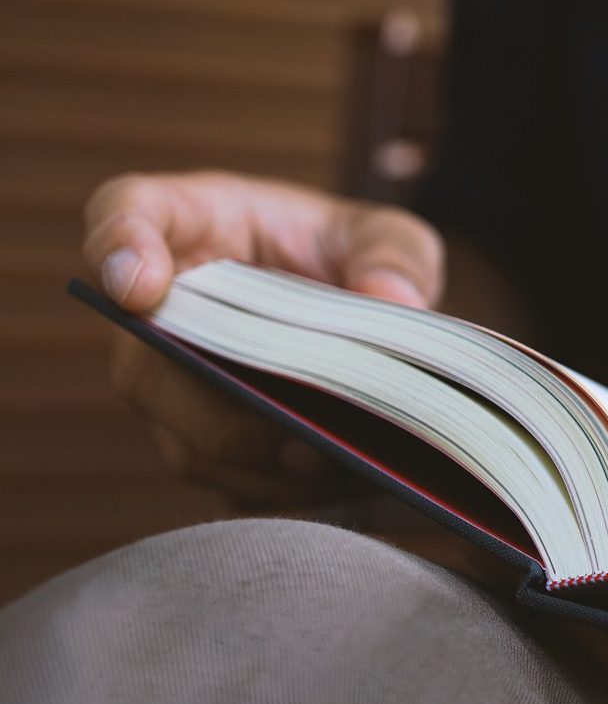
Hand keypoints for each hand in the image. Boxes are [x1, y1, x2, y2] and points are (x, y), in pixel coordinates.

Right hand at [83, 170, 445, 506]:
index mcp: (186, 221)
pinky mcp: (206, 448)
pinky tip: (355, 479)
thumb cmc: (350, 253)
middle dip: (228, 402)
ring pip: (190, 442)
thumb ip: (394, 254)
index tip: (141, 286)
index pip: (123, 215)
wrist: (353, 312)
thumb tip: (392, 302)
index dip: (118, 250)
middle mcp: (155, 314)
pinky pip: (231, 482)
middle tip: (305, 417)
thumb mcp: (385, 234)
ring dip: (267, 456)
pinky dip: (292, 487)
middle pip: (148, 369)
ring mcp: (170, 390)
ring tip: (349, 456)